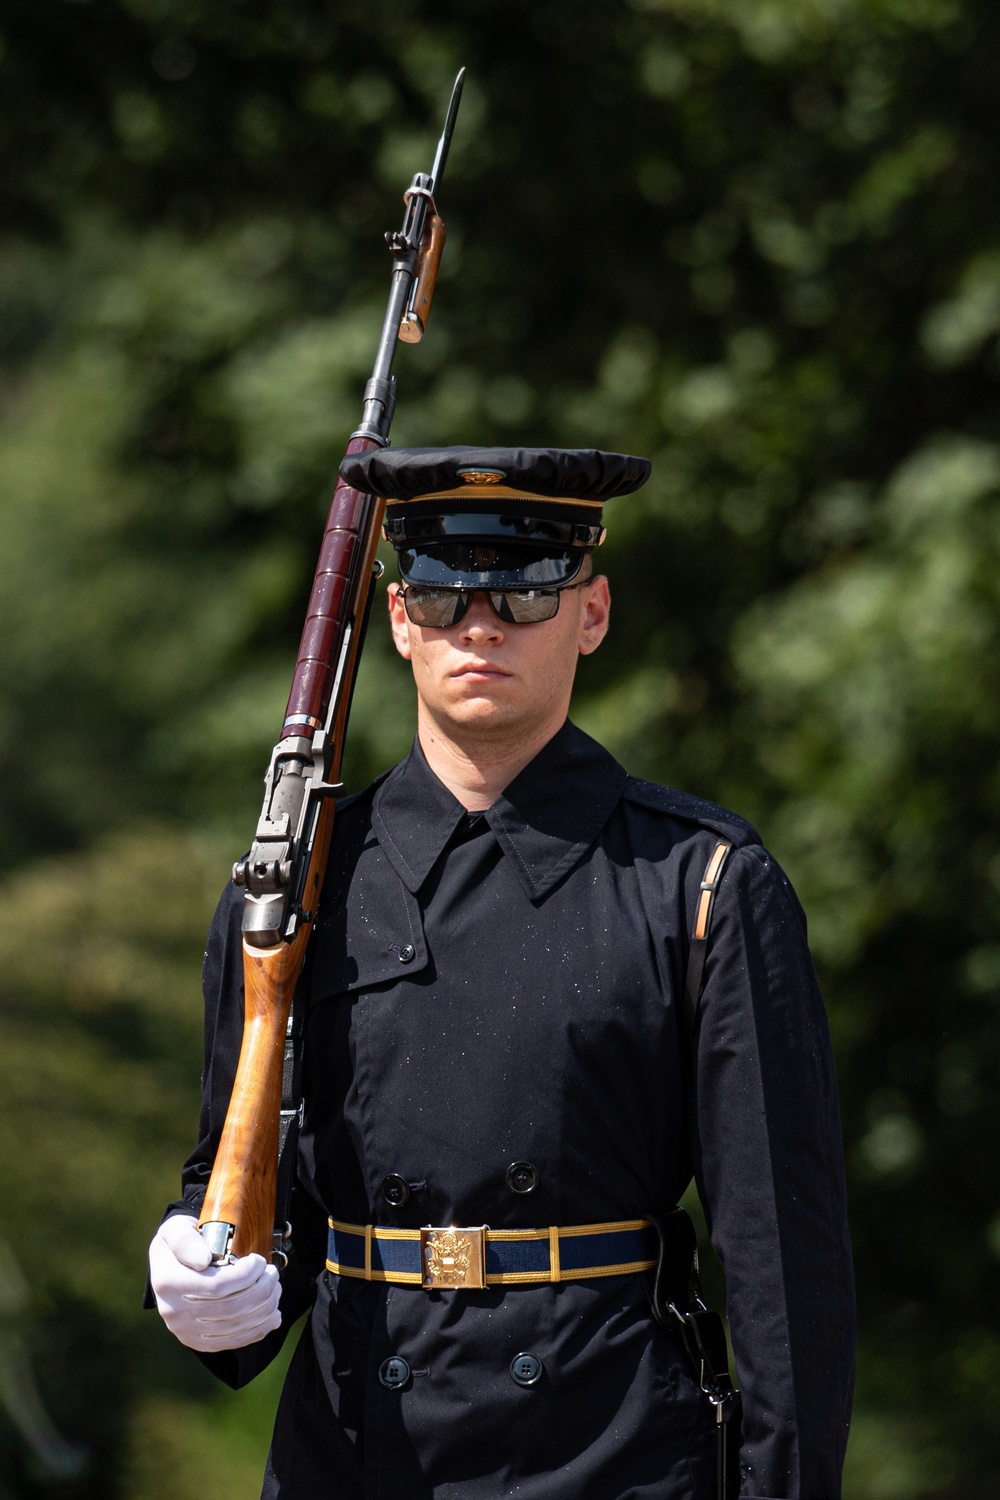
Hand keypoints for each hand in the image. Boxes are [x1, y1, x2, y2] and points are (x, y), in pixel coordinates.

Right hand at [148, 1215, 281, 1351]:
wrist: (170, 1265)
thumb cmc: (180, 1242)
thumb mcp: (176, 1229)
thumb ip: (186, 1241)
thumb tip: (203, 1260)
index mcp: (168, 1282)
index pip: (216, 1286)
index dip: (246, 1275)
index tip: (259, 1260)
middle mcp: (174, 1311)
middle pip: (230, 1308)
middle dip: (261, 1290)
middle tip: (273, 1273)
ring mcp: (186, 1331)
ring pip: (236, 1326)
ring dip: (265, 1308)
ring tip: (274, 1288)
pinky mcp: (198, 1342)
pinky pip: (233, 1341)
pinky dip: (258, 1328)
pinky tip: (272, 1315)